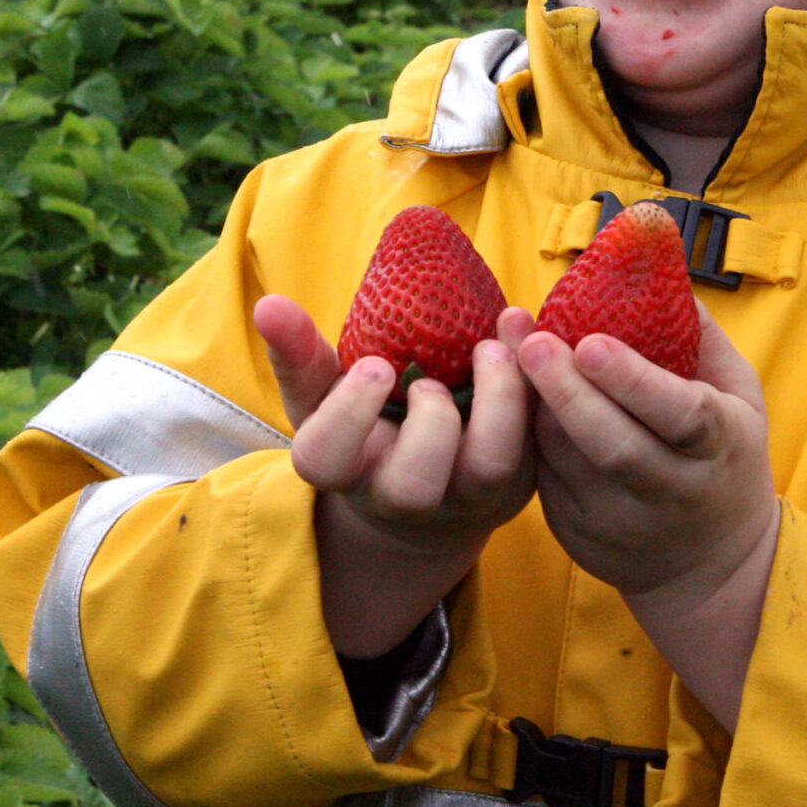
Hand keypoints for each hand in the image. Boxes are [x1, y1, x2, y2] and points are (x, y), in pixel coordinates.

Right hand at [255, 296, 535, 656]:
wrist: (427, 501)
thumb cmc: (365, 431)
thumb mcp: (325, 398)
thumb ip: (299, 355)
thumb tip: (268, 305)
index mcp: (346, 470)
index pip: (327, 458)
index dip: (348, 413)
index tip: (375, 365)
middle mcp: (404, 496)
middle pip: (412, 484)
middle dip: (430, 422)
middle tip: (434, 377)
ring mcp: (464, 497)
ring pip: (488, 468)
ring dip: (498, 402)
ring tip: (491, 351)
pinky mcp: (515, 485)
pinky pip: (538, 447)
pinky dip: (536, 391)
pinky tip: (523, 341)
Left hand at [520, 305, 779, 727]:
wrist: (711, 567)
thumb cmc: (725, 459)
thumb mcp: (741, 399)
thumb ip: (704, 340)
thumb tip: (660, 273)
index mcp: (718, 448)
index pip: (680, 416)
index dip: (634, 381)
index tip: (591, 342)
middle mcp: (672, 490)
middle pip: (612, 444)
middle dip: (566, 391)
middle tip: (530, 341)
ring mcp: (621, 521)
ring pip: (567, 462)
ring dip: (534, 406)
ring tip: (507, 352)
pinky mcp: (580, 537)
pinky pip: (544, 479)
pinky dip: (526, 435)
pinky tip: (509, 394)